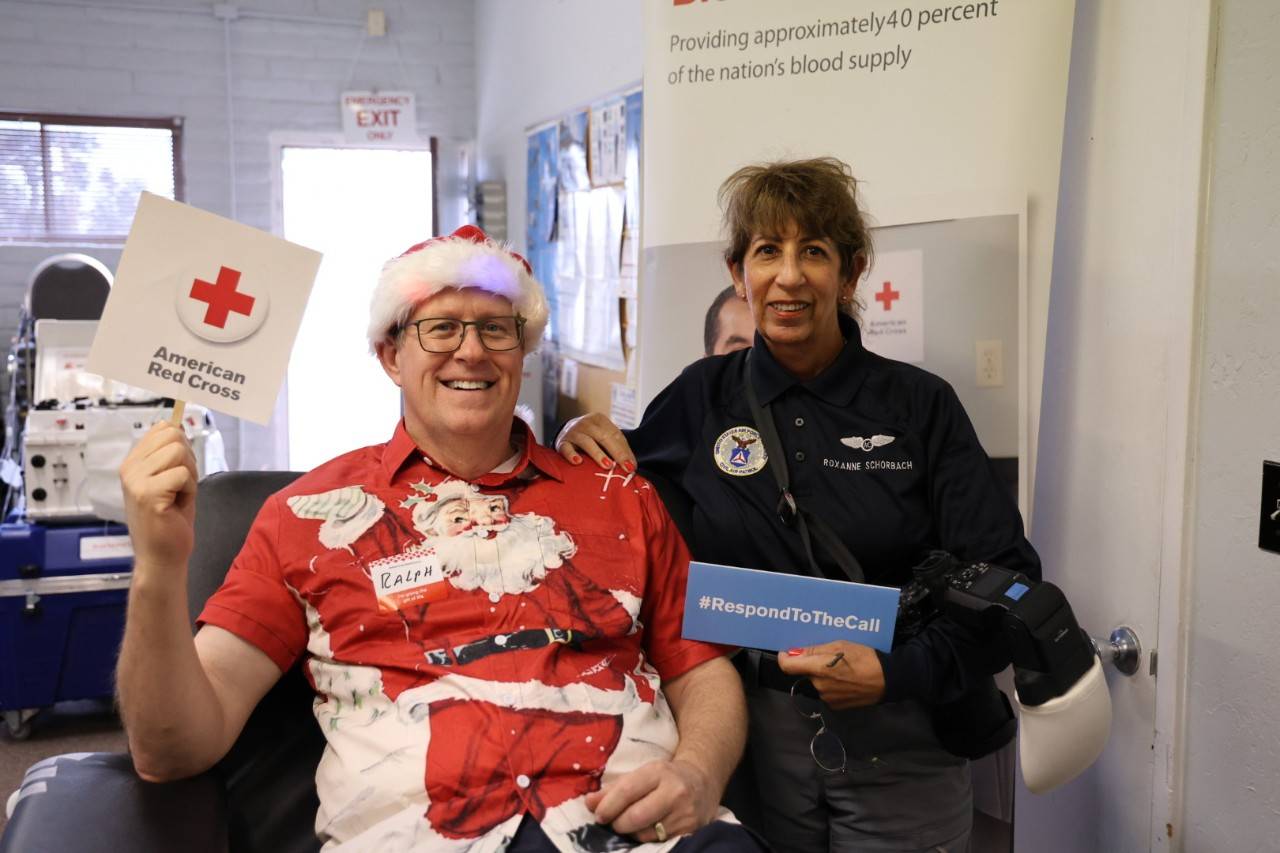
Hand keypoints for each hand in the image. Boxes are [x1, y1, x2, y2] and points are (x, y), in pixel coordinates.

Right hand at [119, 422, 197, 574]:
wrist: (162, 556)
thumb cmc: (169, 520)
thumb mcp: (169, 479)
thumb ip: (170, 454)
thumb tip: (176, 424)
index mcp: (133, 462)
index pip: (163, 428)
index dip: (182, 446)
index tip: (179, 471)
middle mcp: (129, 468)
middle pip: (173, 434)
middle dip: (188, 459)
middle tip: (180, 486)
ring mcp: (135, 480)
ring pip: (179, 452)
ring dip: (189, 475)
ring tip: (178, 496)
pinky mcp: (147, 494)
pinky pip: (183, 474)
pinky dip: (189, 490)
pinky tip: (176, 506)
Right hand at [556, 412, 635, 470]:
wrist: (566, 432)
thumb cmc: (591, 438)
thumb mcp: (605, 438)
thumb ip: (619, 449)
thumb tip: (632, 466)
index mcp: (599, 419)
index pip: (614, 434)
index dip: (624, 451)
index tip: (631, 466)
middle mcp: (586, 423)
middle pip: (603, 436)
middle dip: (616, 452)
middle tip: (625, 468)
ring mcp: (573, 432)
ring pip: (586, 441)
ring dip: (598, 454)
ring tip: (608, 465)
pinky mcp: (561, 442)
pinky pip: (566, 448)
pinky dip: (571, 455)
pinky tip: (578, 462)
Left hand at [584, 758, 715, 842]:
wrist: (703, 782)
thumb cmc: (665, 777)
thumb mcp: (642, 775)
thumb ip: (614, 789)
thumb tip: (589, 803)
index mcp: (659, 772)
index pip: (627, 791)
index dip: (608, 806)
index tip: (598, 815)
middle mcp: (675, 792)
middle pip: (636, 817)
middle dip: (618, 823)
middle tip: (613, 823)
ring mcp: (685, 813)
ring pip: (646, 833)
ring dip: (631, 833)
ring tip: (630, 825)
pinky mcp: (691, 830)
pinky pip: (659, 841)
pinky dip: (647, 838)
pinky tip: (646, 829)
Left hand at [776, 640, 884, 708]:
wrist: (888, 679)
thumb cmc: (864, 657)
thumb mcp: (840, 645)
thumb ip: (814, 650)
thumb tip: (793, 654)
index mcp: (819, 669)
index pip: (788, 667)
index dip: (785, 658)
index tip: (787, 653)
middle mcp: (820, 686)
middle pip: (806, 674)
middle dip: (812, 666)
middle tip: (829, 657)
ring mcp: (828, 699)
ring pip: (817, 683)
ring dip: (823, 676)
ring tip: (842, 669)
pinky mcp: (836, 707)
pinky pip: (827, 693)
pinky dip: (832, 686)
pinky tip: (846, 680)